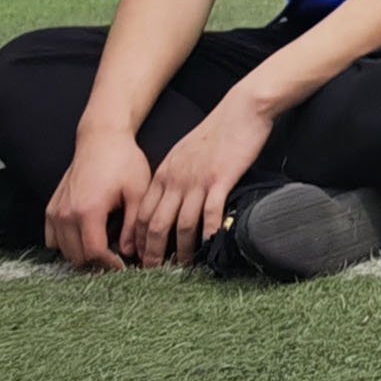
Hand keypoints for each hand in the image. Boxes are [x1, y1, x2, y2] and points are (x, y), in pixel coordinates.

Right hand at [45, 122, 156, 270]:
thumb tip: (131, 253)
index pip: (95, 253)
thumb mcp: (138, 192)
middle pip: (77, 256)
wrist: (101, 140)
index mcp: (88, 211)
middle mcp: (66, 214)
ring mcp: (55, 212)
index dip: (111, 265)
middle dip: (98, 263)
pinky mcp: (51, 208)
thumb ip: (132, 225)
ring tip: (105, 250)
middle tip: (117, 261)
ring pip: (64, 250)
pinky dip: (67, 244)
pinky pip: (53, 239)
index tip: (125, 269)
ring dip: (83, 255)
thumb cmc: (124, 162)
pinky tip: (86, 238)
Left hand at [130, 94, 275, 265]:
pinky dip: (208, 231)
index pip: (143, 214)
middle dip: (153, 251)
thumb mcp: (185, 153)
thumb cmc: (217, 131)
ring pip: (181, 223)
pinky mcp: (221, 178)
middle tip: (155, 270)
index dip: (139, 240)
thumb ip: (175, 176)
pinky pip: (210, 211)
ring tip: (184, 265)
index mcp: (164, 174)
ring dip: (181, 248)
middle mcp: (175, 180)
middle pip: (156, 224)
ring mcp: (197, 180)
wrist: (242, 109)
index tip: (141, 257)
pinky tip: (210, 244)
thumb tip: (172, 200)